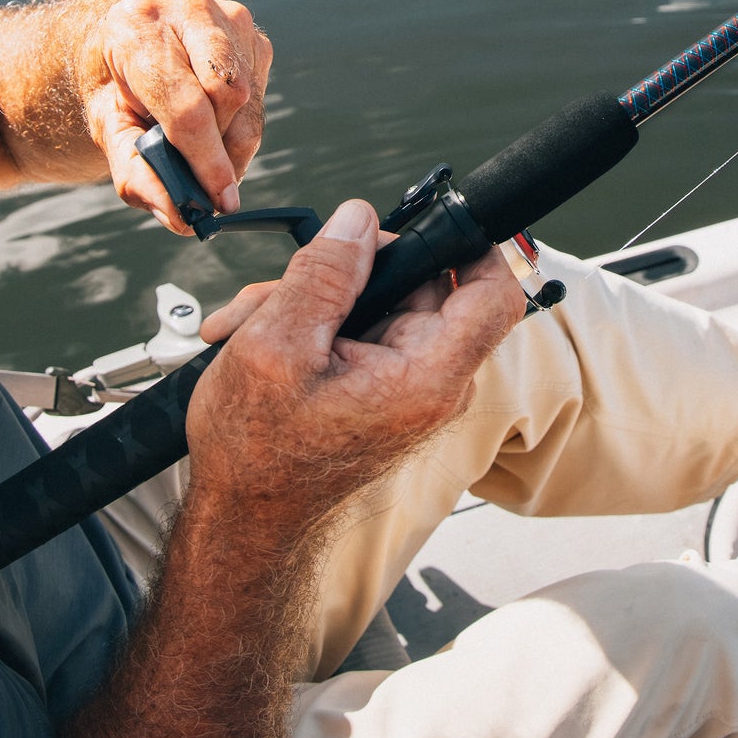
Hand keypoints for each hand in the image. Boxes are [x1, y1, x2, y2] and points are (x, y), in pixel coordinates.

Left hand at [77, 0, 271, 230]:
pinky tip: (213, 123)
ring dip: (232, 142)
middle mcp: (187, 8)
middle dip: (221, 152)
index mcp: (137, 27)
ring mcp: (227, 15)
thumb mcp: (110, 131)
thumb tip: (182, 217)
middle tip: (207, 186)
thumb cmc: (116, 89)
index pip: (186, 105)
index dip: (206, 160)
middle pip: (227, 98)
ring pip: (249, 98)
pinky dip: (240, 125)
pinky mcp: (252, 33)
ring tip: (201, 152)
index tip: (219, 203)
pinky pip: (260, 95)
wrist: (128, 41)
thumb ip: (138, 175)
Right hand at [187, 199, 525, 533]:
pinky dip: (312, 325)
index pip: (493, 297)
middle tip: (286, 284)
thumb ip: (324, 275)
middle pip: (420, 286)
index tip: (433, 220)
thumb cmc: (259, 455)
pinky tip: (261, 337)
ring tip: (255, 322)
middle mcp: (429, 382)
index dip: (475, 246)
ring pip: (378, 303)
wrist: (244, 517)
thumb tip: (359, 220)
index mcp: (425, 377)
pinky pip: (359, 330)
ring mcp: (405, 385)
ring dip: (314, 299)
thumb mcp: (276, 345)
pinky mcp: (380, 387)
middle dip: (346, 271)